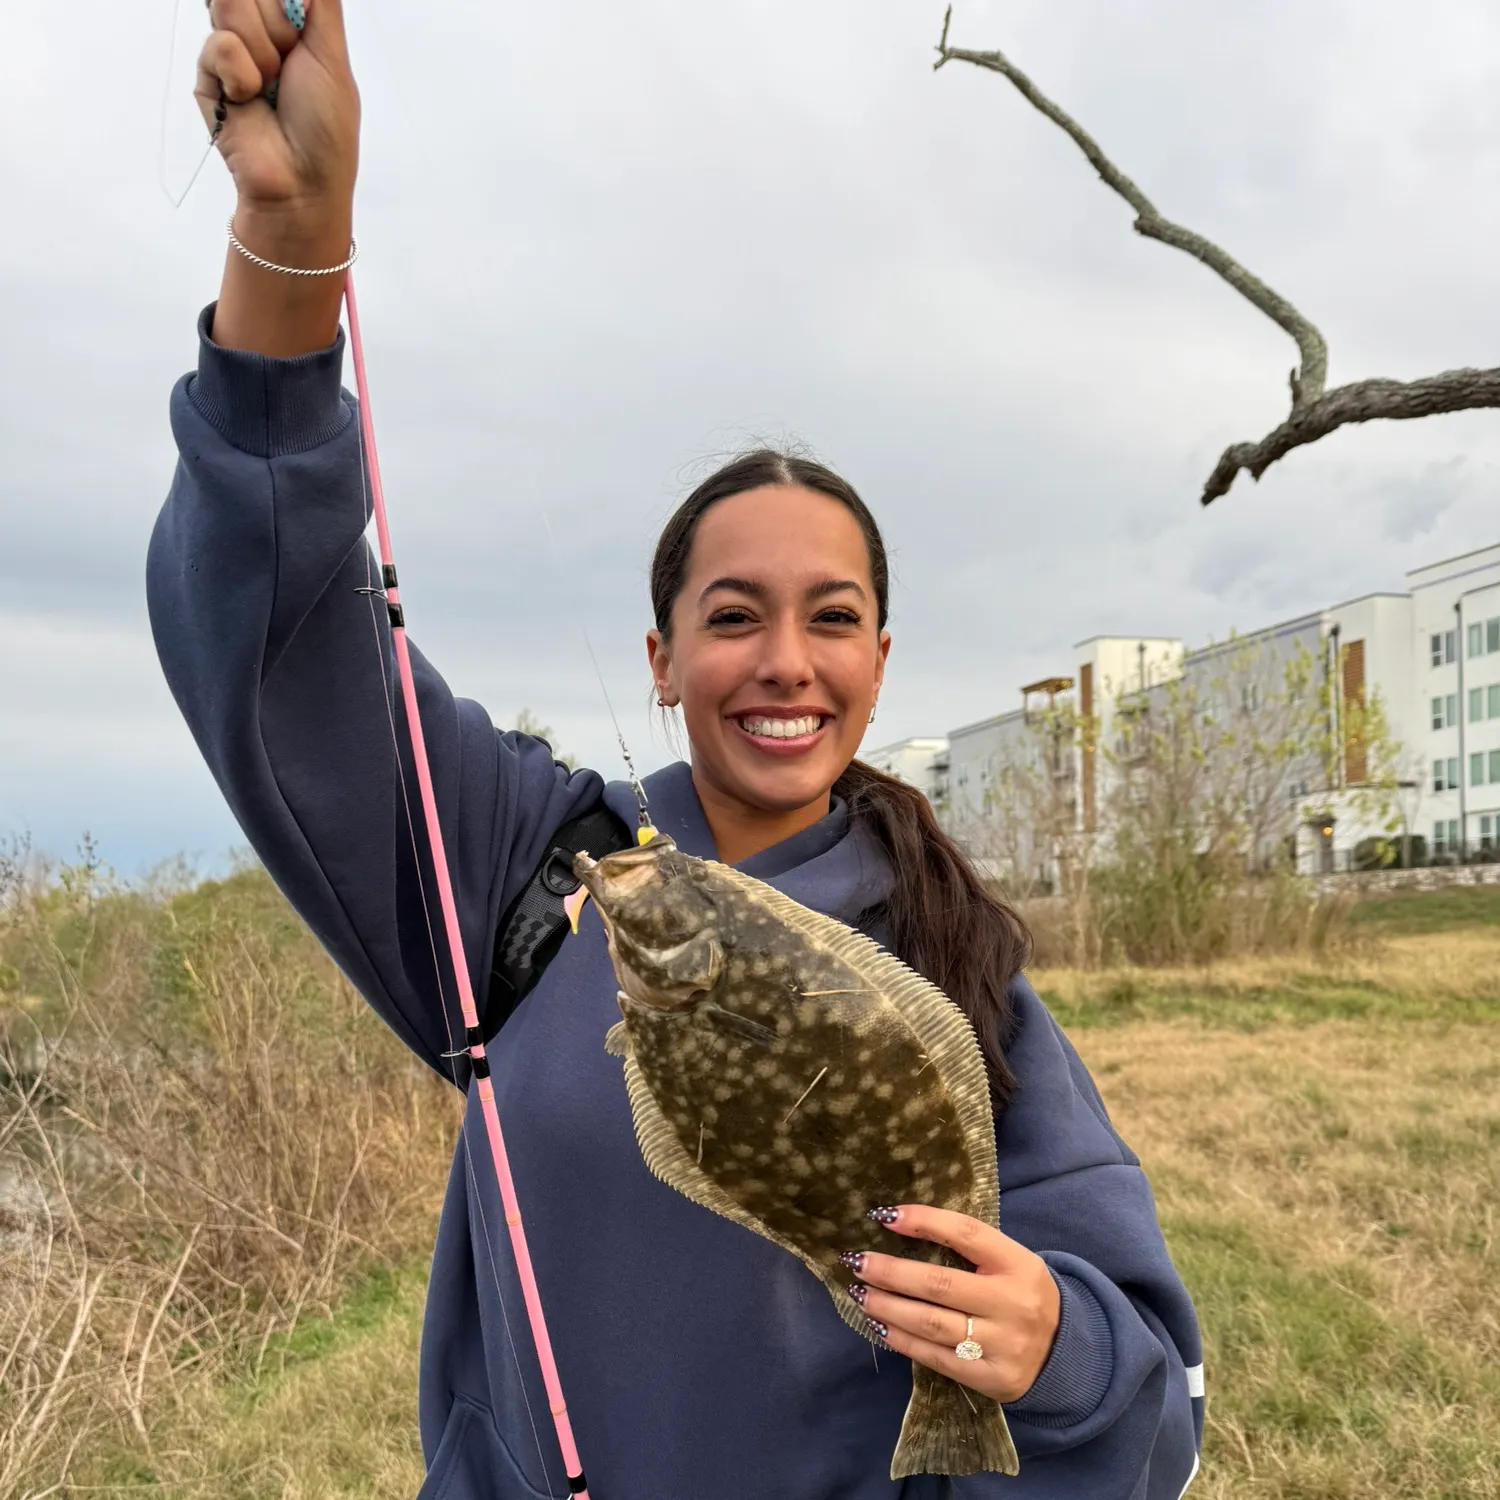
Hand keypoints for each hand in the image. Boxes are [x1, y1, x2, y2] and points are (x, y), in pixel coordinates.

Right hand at [196, 0, 358, 220]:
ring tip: (272, 87)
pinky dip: (242, 74)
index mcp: (295, 24)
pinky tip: (250, 100)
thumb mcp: (333, 54)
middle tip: (290, 66)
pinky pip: (219, 44)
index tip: (300, 35)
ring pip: (230, 3)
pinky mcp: (208, 72)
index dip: (287, 3)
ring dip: (263, 50)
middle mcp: (262, 31)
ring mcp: (232, 49)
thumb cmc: (325, 127)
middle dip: (279, 24)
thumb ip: (320, 3)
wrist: (299, 182)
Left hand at [845, 1205, 1060, 1403]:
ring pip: (931, 1324)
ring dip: (888, 1307)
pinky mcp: (990, 1378)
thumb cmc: (1023, 1295)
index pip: (966, 1234)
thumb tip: (905, 1225)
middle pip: (939, 1285)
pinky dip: (902, 1340)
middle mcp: (1011, 1303)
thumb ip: (970, 1248)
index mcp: (1018, 1264)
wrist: (1065, 1354)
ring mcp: (1002, 1344)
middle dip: (891, 1273)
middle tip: (857, 1262)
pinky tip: (880, 1325)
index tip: (885, 1215)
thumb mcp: (1011, 1262)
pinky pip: (936, 1357)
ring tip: (860, 1294)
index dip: (924, 1221)